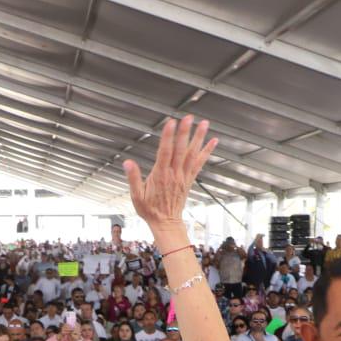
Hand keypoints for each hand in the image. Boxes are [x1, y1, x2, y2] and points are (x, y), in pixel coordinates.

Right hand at [123, 116, 217, 233]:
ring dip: (198, 138)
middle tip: (188, 118)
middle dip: (184, 132)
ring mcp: (183, 176)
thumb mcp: (136, 196)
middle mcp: (174, 174)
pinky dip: (206, 151)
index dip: (168, 137)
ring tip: (204, 123)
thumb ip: (133, 178)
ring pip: (192, 154)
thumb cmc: (150, 210)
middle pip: (180, 150)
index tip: (171, 123)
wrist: (166, 223)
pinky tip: (212, 141)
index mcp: (160, 176)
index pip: (165, 152)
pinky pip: (199, 163)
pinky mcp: (189, 179)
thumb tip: (127, 163)